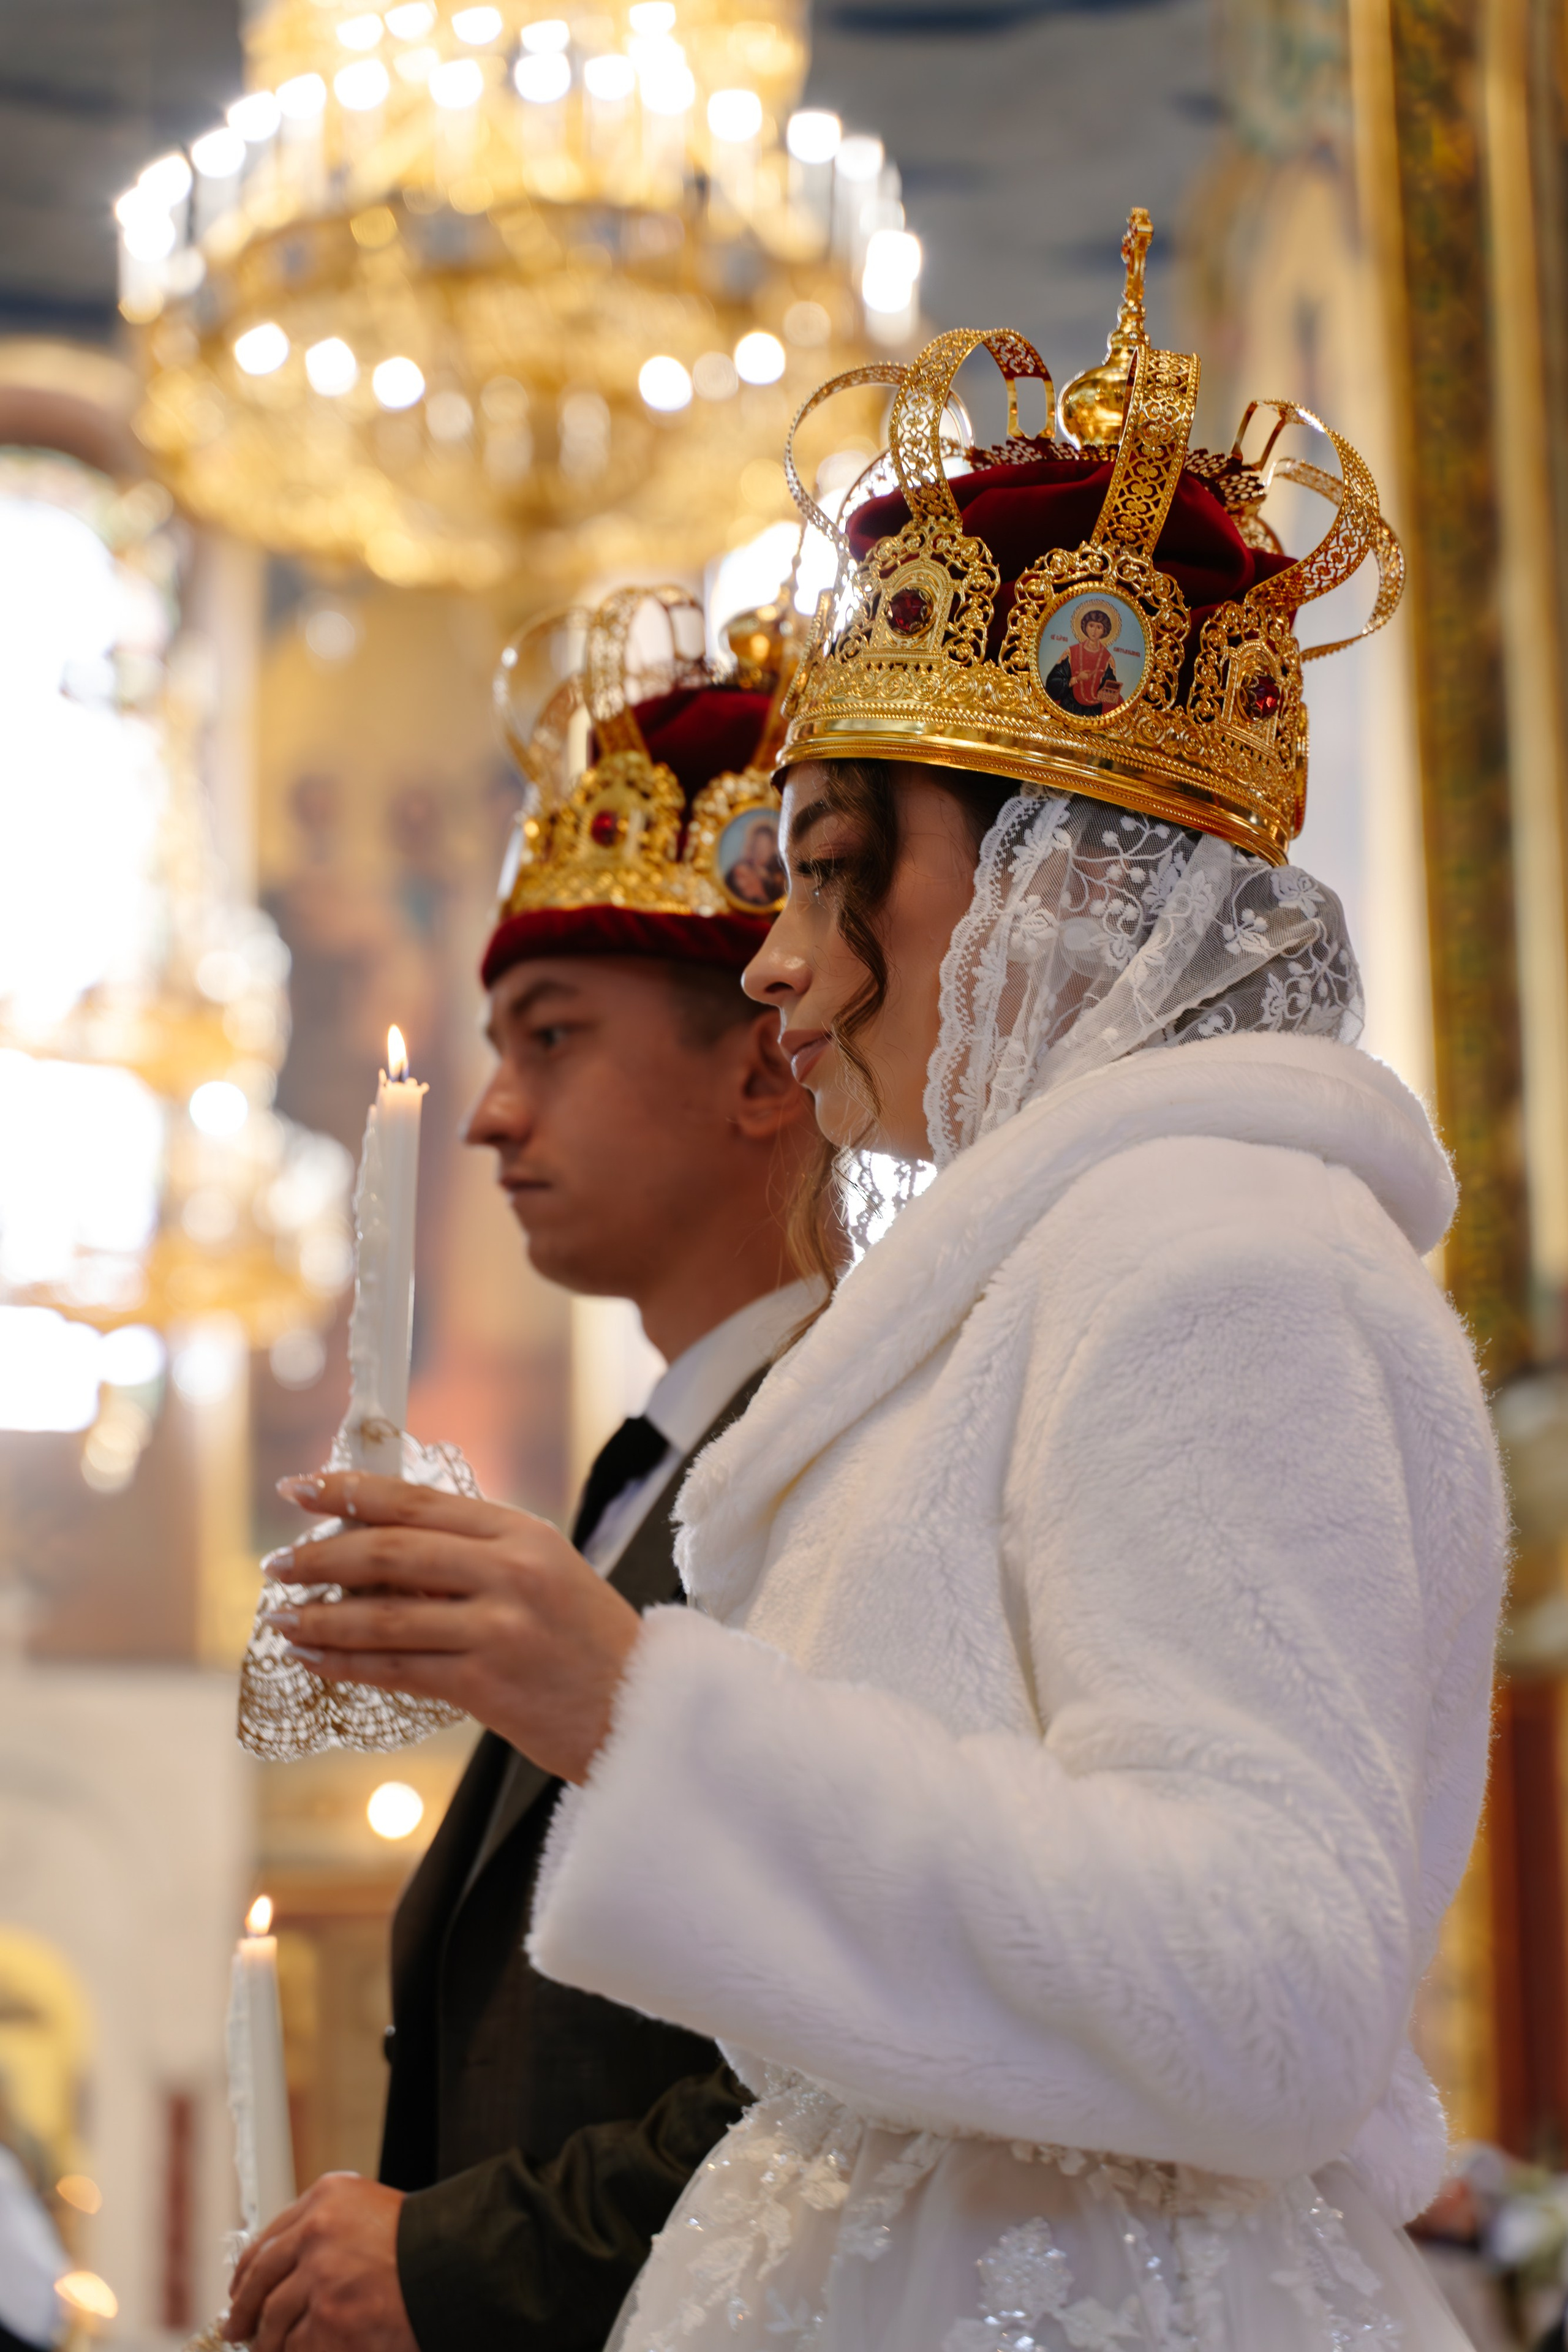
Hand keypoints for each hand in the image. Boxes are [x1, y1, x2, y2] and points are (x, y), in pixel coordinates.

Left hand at [223, 2174, 411, 2351]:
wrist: (458, 2268)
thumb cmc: (422, 2244)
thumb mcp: (369, 2211)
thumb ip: (325, 2229)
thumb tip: (280, 2271)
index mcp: (326, 2198)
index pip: (267, 2239)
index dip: (247, 2273)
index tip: (239, 2291)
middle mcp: (317, 2232)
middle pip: (259, 2281)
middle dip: (243, 2312)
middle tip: (237, 2329)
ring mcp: (321, 2278)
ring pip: (273, 2321)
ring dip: (270, 2343)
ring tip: (274, 2350)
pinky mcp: (330, 2321)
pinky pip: (296, 2347)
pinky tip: (307, 2349)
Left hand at [265, 1472, 642, 1782]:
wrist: (641, 1710)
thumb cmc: (584, 1640)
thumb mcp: (544, 1570)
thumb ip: (474, 1552)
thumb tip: (375, 1546)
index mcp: (521, 1531)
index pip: (417, 1500)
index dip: (349, 1491)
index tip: (299, 1488)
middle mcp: (510, 1571)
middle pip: (392, 1550)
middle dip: (321, 1554)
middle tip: (276, 1562)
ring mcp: (500, 1627)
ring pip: (384, 1614)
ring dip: (320, 1615)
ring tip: (280, 1617)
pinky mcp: (488, 1684)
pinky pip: (397, 1669)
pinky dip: (346, 1662)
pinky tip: (314, 1658)